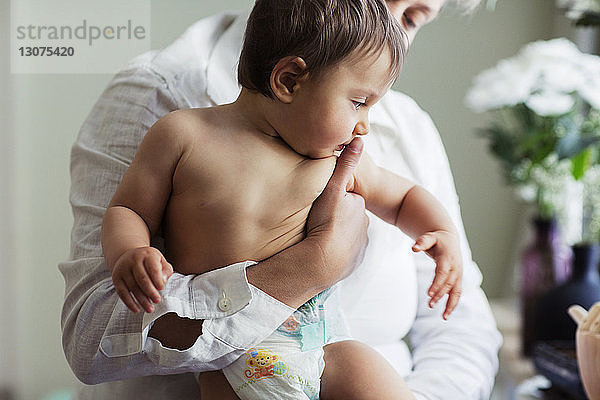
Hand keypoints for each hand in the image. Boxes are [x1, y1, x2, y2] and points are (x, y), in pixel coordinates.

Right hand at [111, 246, 173, 312]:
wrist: (128, 255)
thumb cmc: (148, 260)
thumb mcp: (160, 260)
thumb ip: (166, 269)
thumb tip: (163, 281)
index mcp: (147, 255)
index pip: (152, 268)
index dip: (157, 279)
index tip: (161, 288)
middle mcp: (133, 261)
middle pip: (142, 278)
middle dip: (150, 291)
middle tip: (157, 300)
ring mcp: (123, 269)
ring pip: (132, 287)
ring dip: (141, 300)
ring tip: (150, 308)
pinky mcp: (116, 278)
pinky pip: (122, 292)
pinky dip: (129, 302)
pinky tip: (137, 309)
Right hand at [306, 137, 368, 287]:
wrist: (322, 262)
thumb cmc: (325, 224)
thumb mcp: (333, 190)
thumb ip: (346, 165)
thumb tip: (359, 140)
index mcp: (359, 207)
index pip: (347, 199)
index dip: (335, 199)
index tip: (323, 204)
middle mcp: (364, 226)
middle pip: (348, 217)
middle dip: (338, 217)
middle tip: (320, 220)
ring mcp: (360, 245)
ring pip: (348, 235)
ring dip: (337, 234)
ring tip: (320, 236)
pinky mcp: (355, 261)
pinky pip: (346, 253)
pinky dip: (338, 251)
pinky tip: (325, 250)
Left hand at [412, 230, 462, 318]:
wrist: (450, 239)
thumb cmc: (437, 239)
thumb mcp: (429, 237)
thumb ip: (421, 242)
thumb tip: (413, 248)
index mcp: (448, 258)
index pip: (443, 273)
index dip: (437, 284)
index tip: (429, 294)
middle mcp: (456, 268)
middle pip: (448, 284)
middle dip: (440, 295)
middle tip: (430, 304)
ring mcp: (458, 274)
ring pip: (456, 291)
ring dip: (450, 304)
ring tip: (443, 317)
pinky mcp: (458, 280)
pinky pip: (457, 294)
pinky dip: (453, 304)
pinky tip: (446, 315)